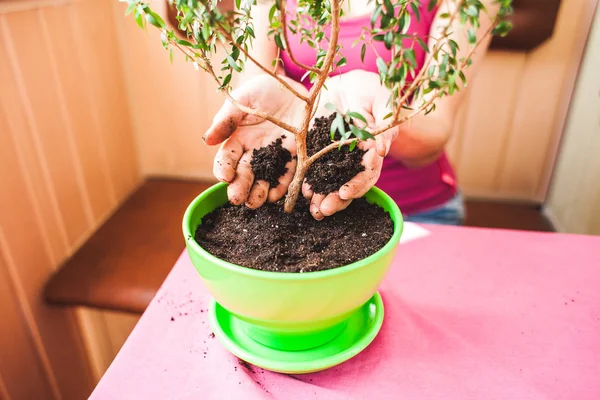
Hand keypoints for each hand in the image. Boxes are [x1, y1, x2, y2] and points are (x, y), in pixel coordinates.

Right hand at [204, 74, 307, 207]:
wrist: (297, 87)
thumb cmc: (265, 90)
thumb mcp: (243, 99)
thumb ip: (226, 119)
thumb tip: (207, 140)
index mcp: (238, 139)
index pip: (226, 159)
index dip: (223, 168)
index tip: (224, 176)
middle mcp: (255, 152)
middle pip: (244, 174)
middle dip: (239, 187)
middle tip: (237, 198)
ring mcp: (275, 156)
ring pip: (264, 179)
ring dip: (258, 193)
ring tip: (255, 202)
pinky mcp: (295, 157)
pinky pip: (288, 175)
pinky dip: (282, 186)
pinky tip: (276, 195)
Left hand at [304, 70, 398, 219]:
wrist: (348, 82)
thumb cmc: (372, 89)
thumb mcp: (383, 101)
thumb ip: (385, 124)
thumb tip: (382, 151)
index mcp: (373, 150)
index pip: (368, 174)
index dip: (358, 185)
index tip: (346, 192)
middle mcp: (354, 159)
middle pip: (348, 184)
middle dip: (337, 199)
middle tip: (324, 210)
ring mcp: (335, 156)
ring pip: (330, 182)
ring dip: (322, 197)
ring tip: (313, 209)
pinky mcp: (317, 150)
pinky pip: (312, 169)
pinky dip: (308, 181)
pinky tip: (302, 190)